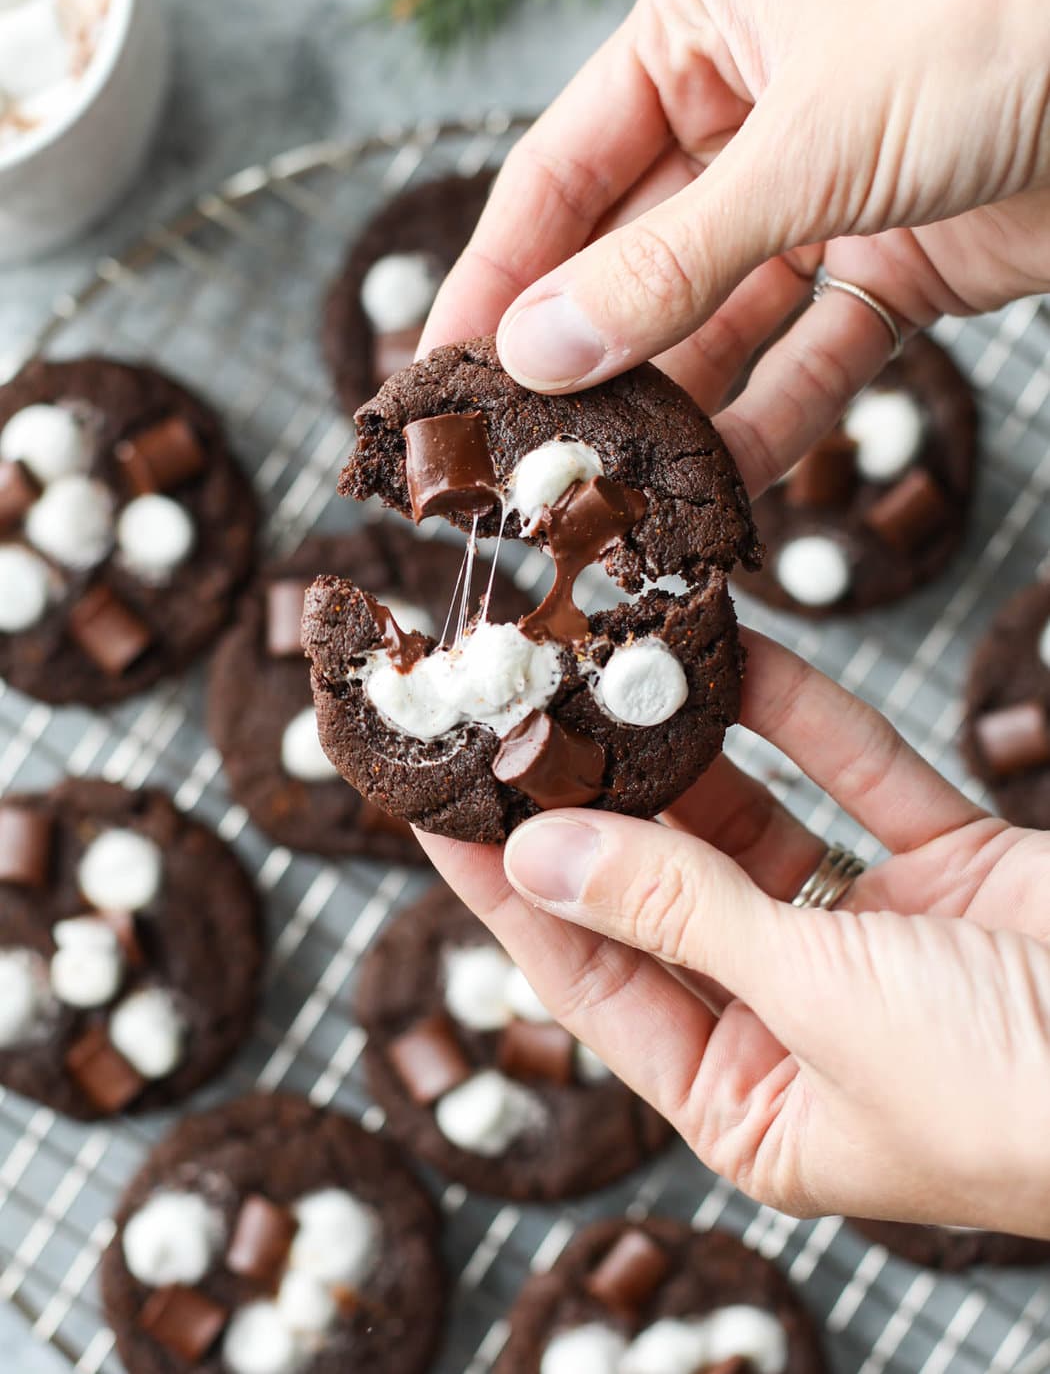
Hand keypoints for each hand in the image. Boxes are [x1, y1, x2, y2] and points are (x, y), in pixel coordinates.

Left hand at [418, 634, 1049, 1235]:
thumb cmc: (1019, 1091)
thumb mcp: (819, 1005)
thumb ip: (680, 914)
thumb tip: (543, 851)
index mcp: (753, 1102)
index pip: (589, 978)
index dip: (507, 886)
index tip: (438, 799)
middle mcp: (802, 1020)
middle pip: (663, 885)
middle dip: (595, 791)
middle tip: (517, 697)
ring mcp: (879, 939)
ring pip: (757, 818)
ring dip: (690, 739)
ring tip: (602, 654)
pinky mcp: (952, 867)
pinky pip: (857, 775)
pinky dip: (801, 713)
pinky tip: (730, 647)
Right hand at [421, 0, 1049, 494]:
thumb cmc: (986, 35)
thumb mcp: (801, 148)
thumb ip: (665, 263)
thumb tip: (535, 354)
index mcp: (697, 39)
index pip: (559, 175)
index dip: (498, 278)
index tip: (442, 371)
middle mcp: (746, 117)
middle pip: (633, 260)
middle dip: (587, 362)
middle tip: (524, 456)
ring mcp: (818, 200)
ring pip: (719, 325)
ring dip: (674, 408)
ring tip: (615, 492)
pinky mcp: (891, 270)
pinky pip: (809, 358)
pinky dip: (773, 420)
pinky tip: (722, 487)